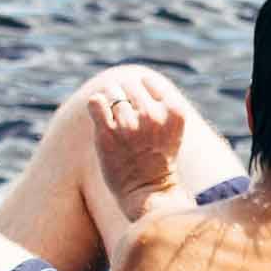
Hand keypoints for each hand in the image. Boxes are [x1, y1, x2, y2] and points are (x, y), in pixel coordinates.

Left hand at [86, 70, 189, 222]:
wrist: (149, 192)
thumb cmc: (159, 159)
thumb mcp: (171, 128)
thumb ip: (160, 103)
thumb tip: (135, 79)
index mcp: (174, 112)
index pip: (148, 82)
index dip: (143, 93)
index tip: (143, 111)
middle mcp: (153, 115)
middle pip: (129, 85)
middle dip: (125, 97)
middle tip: (128, 120)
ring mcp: (130, 124)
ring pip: (112, 92)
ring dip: (111, 104)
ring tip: (117, 123)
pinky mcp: (108, 133)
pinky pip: (95, 102)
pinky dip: (96, 105)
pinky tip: (101, 117)